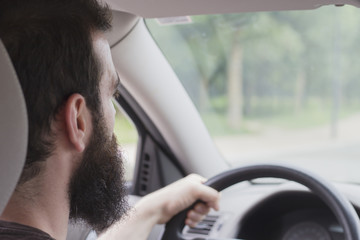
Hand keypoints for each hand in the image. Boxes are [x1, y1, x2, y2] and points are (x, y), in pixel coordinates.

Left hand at [98, 174, 219, 239]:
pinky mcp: (185, 211)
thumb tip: (218, 203)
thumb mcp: (194, 190)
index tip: (207, 204)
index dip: (212, 200)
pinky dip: (192, 221)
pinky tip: (186, 219)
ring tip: (188, 214)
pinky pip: (196, 219)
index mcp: (196, 182)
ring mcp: (189, 202)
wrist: (157, 210)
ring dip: (196, 216)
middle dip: (202, 210)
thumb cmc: (170, 197)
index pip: (213, 191)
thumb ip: (211, 194)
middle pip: (208, 204)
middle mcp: (193, 191)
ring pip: (202, 213)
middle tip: (194, 208)